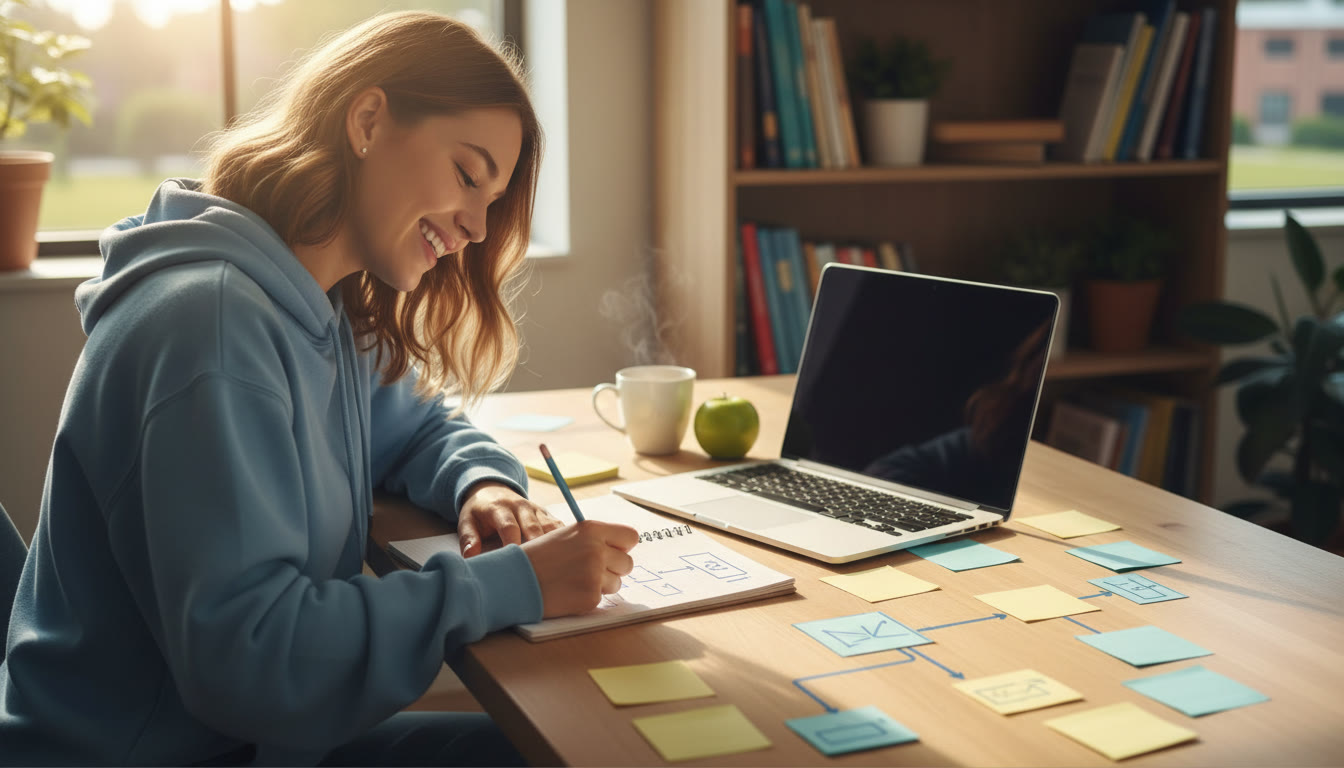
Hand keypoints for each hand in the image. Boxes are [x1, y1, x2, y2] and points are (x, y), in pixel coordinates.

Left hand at [457, 480, 563, 556]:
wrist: (493, 490)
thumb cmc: (480, 512)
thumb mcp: (467, 520)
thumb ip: (468, 537)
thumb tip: (471, 556)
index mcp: (499, 508)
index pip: (509, 526)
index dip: (512, 543)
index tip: (513, 561)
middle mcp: (521, 506)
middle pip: (533, 528)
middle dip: (537, 548)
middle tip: (539, 569)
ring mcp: (536, 510)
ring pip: (550, 528)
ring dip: (554, 545)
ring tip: (558, 566)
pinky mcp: (547, 515)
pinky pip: (560, 527)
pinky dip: (566, 540)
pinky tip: (569, 556)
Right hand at [522, 521, 638, 617]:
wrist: (513, 579)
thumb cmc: (538, 557)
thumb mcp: (566, 536)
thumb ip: (593, 540)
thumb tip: (621, 551)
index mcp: (591, 529)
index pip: (630, 537)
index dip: (621, 547)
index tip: (611, 552)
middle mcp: (597, 549)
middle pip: (627, 563)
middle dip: (614, 569)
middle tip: (591, 572)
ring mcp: (595, 574)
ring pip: (617, 583)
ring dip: (601, 585)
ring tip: (576, 581)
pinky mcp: (590, 597)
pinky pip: (601, 599)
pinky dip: (587, 598)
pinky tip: (569, 592)